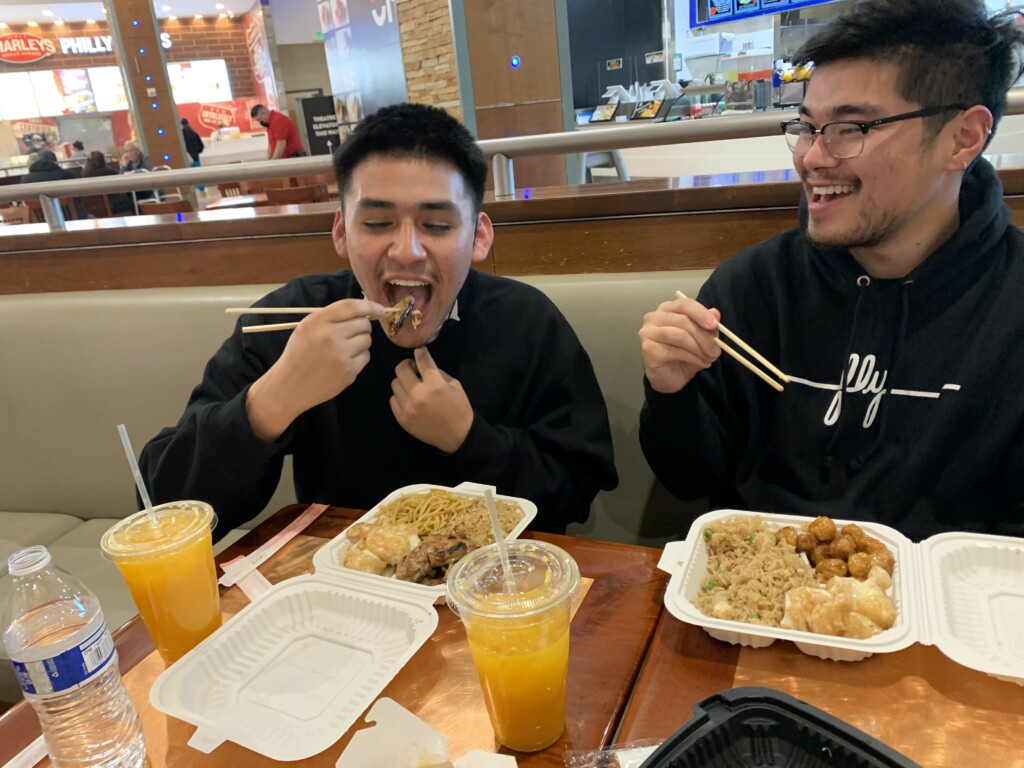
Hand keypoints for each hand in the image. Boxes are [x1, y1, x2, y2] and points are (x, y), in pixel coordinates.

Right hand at [246, 298, 384, 440]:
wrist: (290, 385)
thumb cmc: (299, 353)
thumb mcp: (306, 328)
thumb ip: (331, 317)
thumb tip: (365, 311)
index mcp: (317, 322)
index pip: (350, 307)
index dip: (369, 306)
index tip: (379, 309)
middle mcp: (330, 336)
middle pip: (364, 324)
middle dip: (361, 326)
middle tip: (350, 333)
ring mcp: (341, 355)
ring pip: (367, 340)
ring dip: (360, 342)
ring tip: (344, 349)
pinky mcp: (348, 372)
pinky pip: (365, 357)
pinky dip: (358, 358)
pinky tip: (344, 361)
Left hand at [390, 347, 473, 452]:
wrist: (458, 436)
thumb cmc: (459, 408)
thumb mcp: (455, 385)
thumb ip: (437, 373)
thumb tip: (422, 365)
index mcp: (435, 385)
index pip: (422, 361)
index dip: (420, 353)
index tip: (419, 352)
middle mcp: (419, 394)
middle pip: (401, 370)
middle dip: (407, 365)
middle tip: (412, 368)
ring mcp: (408, 407)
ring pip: (394, 384)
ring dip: (403, 381)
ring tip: (411, 385)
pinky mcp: (402, 419)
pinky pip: (393, 400)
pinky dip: (400, 396)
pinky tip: (409, 399)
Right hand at [638, 295, 721, 393]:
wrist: (671, 377)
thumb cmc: (684, 355)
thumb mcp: (702, 339)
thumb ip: (707, 326)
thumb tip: (715, 313)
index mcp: (667, 309)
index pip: (684, 304)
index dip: (700, 313)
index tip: (714, 325)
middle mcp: (654, 317)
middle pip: (683, 321)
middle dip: (703, 337)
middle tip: (716, 351)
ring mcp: (648, 332)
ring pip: (679, 336)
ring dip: (699, 349)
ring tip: (710, 358)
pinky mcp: (647, 349)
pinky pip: (673, 351)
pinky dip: (692, 358)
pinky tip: (701, 363)